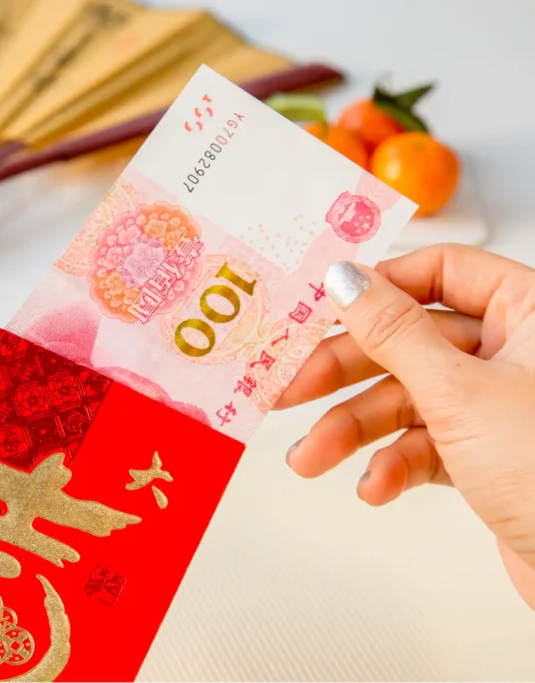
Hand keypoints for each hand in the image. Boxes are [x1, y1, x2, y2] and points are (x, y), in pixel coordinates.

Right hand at [276, 244, 534, 608]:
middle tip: (290, 388)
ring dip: (354, 432)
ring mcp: (500, 405)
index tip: (318, 308)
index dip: (377, 288)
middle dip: (343, 374)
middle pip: (407, 341)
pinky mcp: (488, 455)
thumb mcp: (459, 391)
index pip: (440, 272)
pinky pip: (425, 444)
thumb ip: (394, 331)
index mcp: (528, 313)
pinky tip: (377, 485)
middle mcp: (515, 353)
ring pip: (407, 399)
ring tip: (313, 457)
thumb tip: (346, 281)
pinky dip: (393, 465)